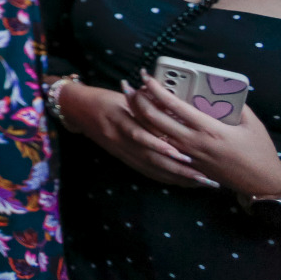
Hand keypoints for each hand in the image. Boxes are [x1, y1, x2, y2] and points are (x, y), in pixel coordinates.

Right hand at [58, 79, 211, 186]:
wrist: (77, 108)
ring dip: (175, 177)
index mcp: (119, 119)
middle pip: (150, 158)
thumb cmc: (104, 98)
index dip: (164, 148)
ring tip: (199, 183)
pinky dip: (164, 177)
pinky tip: (181, 182)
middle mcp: (118, 138)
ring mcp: (119, 150)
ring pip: (149, 167)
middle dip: (178, 169)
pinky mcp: (121, 157)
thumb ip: (147, 102)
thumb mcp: (125, 96)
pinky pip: (145, 170)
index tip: (188, 155)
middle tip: (203, 177)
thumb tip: (174, 108)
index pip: (142, 136)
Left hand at [127, 74, 280, 196]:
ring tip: (132, 100)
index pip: (174, 105)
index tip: (146, 76)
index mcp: (209, 129)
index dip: (157, 88)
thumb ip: (234, 104)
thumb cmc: (259, 152)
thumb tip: (219, 88)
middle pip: (155, 119)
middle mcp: (193, 142)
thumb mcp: (251, 123)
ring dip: (139, 116)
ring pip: (153, 134)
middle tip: (133, 86)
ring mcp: (188, 155)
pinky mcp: (187, 165)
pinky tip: (141, 123)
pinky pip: (161, 148)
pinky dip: (149, 133)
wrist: (261, 183)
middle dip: (140, 100)